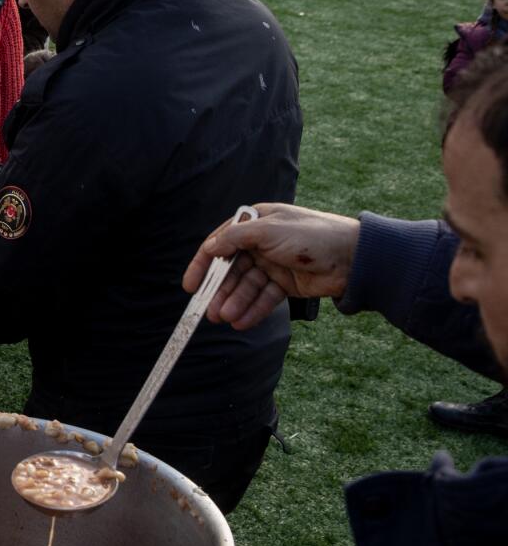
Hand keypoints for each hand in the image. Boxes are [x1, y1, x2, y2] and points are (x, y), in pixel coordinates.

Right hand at [181, 203, 358, 329]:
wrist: (354, 257)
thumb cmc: (312, 235)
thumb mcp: (268, 230)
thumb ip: (234, 238)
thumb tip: (209, 248)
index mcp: (255, 223)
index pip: (220, 243)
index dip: (203, 264)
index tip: (190, 286)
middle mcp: (261, 243)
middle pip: (232, 270)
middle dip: (220, 291)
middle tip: (209, 312)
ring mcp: (273, 264)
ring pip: (246, 287)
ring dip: (235, 303)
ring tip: (226, 319)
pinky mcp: (286, 284)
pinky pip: (264, 298)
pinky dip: (253, 310)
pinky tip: (242, 322)